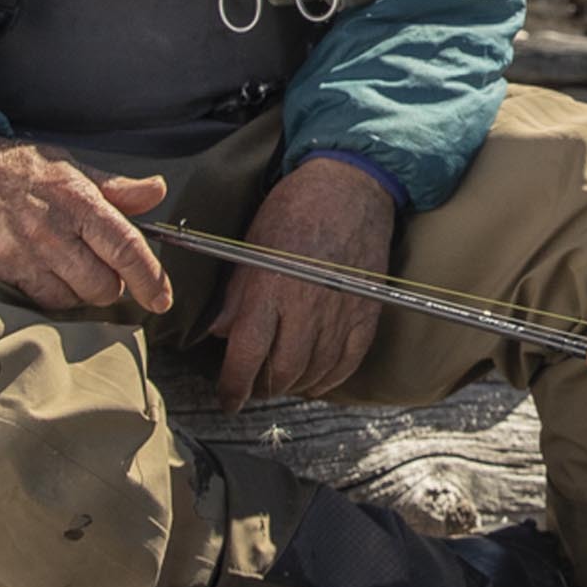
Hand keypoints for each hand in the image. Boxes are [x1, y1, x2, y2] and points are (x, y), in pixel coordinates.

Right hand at [0, 138, 172, 314]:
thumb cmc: (12, 169)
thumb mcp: (66, 165)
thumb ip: (113, 188)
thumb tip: (156, 191)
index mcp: (77, 199)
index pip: (126, 247)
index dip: (150, 279)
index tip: (161, 299)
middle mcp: (52, 230)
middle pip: (103, 285)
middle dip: (110, 286)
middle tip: (99, 271)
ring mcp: (22, 255)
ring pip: (71, 299)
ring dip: (77, 292)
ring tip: (64, 268)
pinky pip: (37, 303)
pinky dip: (47, 297)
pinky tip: (39, 275)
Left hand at [212, 157, 394, 409]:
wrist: (351, 186)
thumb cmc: (296, 209)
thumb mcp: (250, 245)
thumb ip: (237, 294)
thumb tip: (220, 332)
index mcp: (271, 288)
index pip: (247, 354)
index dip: (233, 386)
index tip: (228, 400)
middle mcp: (306, 307)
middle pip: (282, 372)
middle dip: (262, 388)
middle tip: (252, 387)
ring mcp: (341, 312)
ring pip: (314, 373)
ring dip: (293, 386)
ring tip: (280, 382)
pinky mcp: (366, 313)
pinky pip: (348, 362)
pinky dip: (329, 379)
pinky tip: (316, 380)